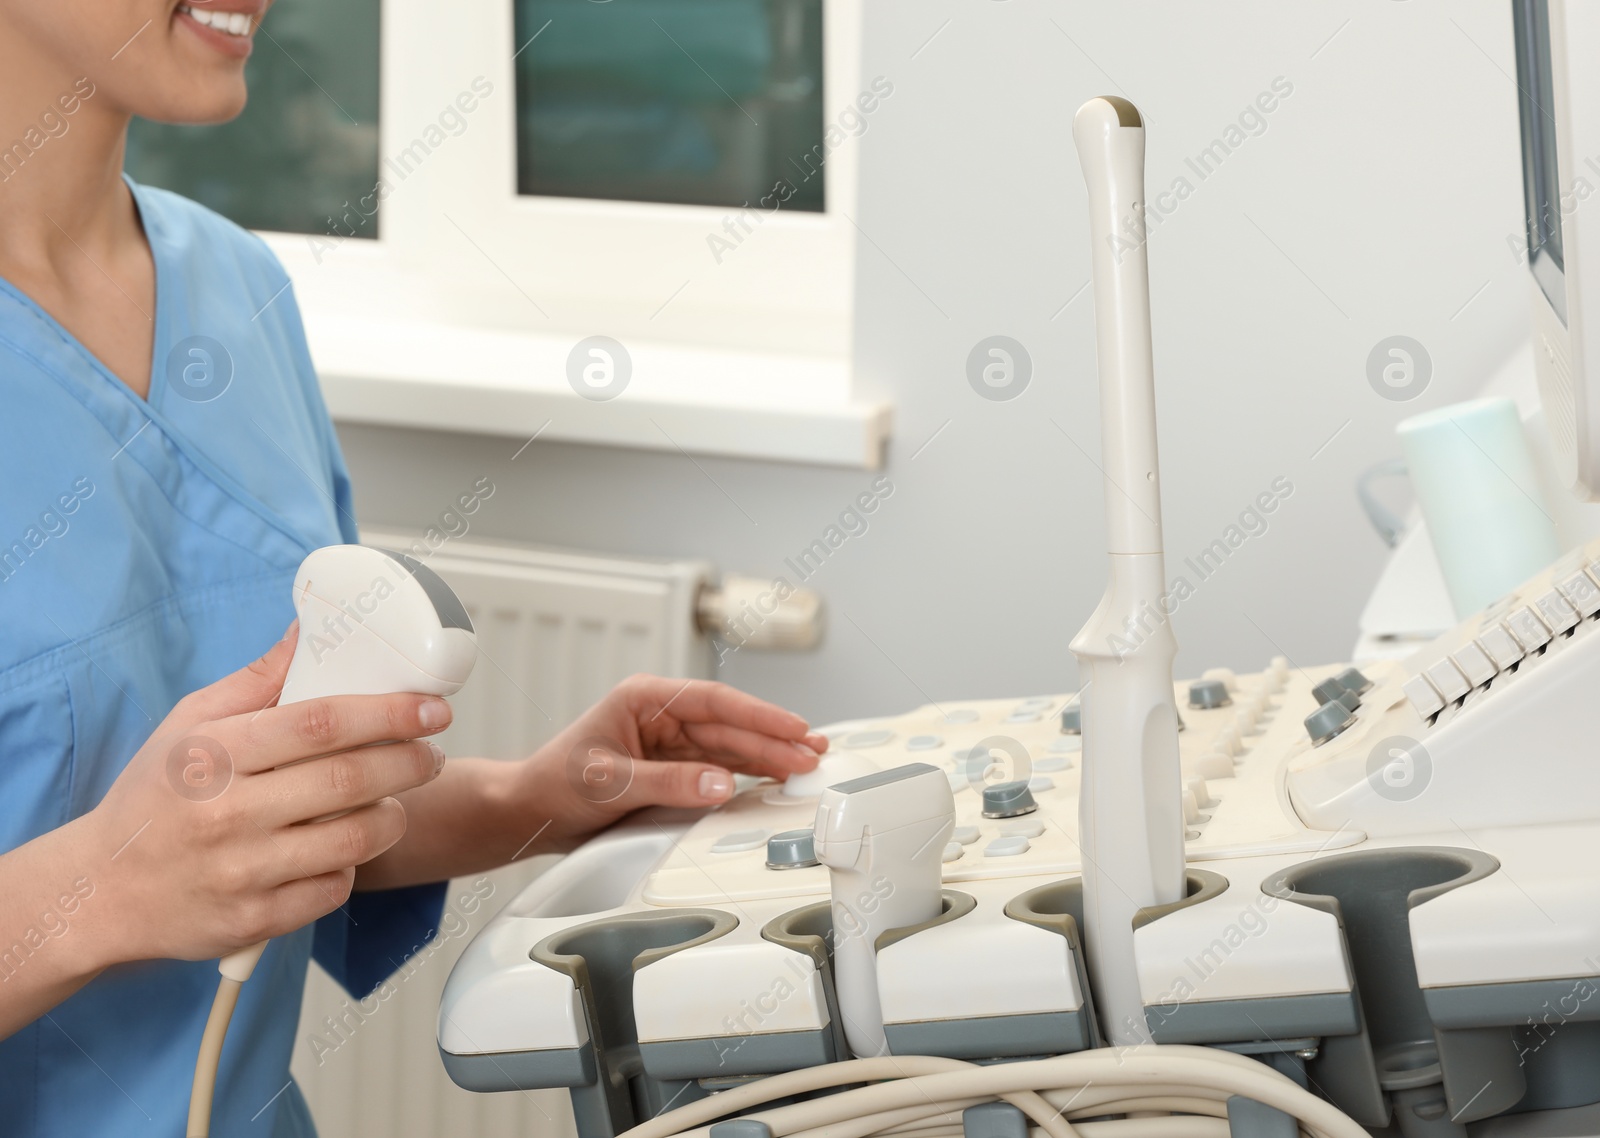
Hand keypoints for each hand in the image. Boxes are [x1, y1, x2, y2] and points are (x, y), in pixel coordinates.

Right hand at [84, 624, 452, 965]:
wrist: (101, 892)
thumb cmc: (153, 799)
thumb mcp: (188, 725)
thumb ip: (256, 681)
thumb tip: (308, 631)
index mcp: (215, 755)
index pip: (321, 723)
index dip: (389, 713)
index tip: (431, 708)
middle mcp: (228, 813)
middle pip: (350, 780)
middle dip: (411, 761)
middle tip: (431, 752)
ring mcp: (242, 871)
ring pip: (354, 838)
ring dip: (392, 815)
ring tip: (395, 800)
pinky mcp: (254, 919)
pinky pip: (334, 888)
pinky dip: (354, 865)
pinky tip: (347, 847)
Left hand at [519, 674, 828, 850]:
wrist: (531, 812)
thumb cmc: (554, 785)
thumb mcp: (608, 783)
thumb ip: (668, 783)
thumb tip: (721, 783)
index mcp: (645, 699)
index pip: (713, 701)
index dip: (758, 714)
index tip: (793, 727)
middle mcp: (662, 716)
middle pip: (730, 724)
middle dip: (773, 738)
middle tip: (813, 753)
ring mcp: (671, 743)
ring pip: (731, 746)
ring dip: (769, 754)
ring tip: (808, 763)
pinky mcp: (675, 769)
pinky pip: (721, 767)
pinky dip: (751, 773)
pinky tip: (777, 775)